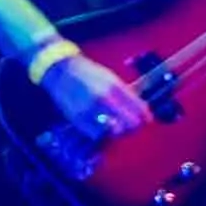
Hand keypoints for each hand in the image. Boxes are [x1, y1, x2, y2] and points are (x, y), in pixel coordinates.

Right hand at [27, 42, 156, 149]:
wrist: (59, 71)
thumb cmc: (87, 73)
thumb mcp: (110, 77)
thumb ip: (125, 94)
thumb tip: (140, 109)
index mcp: (114, 86)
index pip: (139, 108)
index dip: (145, 117)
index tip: (146, 120)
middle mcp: (104, 98)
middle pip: (129, 123)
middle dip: (133, 127)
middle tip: (132, 126)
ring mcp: (90, 109)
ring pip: (114, 131)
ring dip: (118, 132)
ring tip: (117, 127)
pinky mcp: (78, 118)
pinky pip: (97, 134)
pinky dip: (102, 134)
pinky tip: (103, 128)